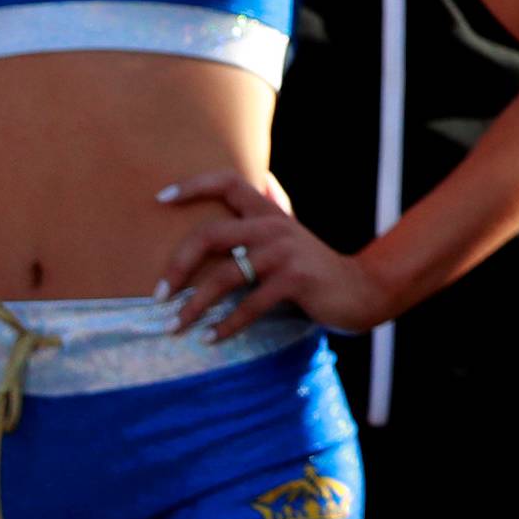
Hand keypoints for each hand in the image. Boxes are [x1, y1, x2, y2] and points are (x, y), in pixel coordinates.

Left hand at [156, 168, 392, 341]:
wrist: (360, 289)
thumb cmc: (314, 265)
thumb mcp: (292, 233)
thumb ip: (274, 209)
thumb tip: (263, 179)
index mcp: (269, 211)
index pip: (228, 182)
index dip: (194, 185)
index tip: (161, 198)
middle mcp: (274, 225)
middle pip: (211, 234)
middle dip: (178, 264)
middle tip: (158, 295)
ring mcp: (285, 251)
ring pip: (226, 275)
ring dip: (195, 305)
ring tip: (173, 326)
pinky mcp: (295, 279)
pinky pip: (250, 304)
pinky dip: (226, 325)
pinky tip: (210, 339)